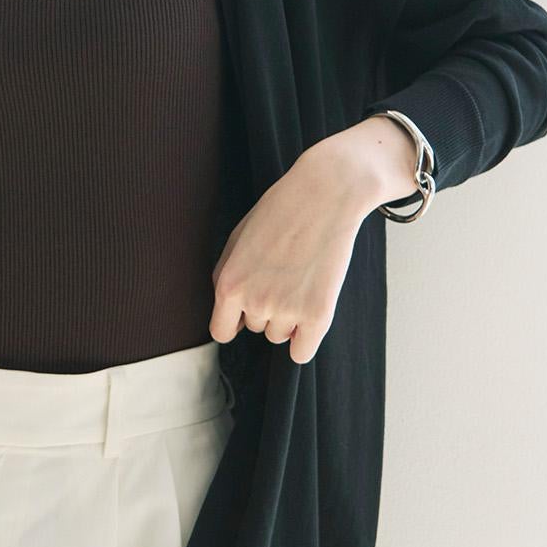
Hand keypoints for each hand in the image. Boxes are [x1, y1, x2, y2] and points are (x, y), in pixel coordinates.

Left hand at [208, 144, 369, 363]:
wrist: (324, 195)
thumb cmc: (279, 213)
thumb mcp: (236, 240)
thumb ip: (226, 277)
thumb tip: (229, 314)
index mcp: (229, 285)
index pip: (221, 331)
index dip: (234, 321)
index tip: (245, 311)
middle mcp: (255, 303)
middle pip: (255, 329)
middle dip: (266, 307)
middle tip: (283, 274)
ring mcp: (287, 310)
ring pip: (280, 336)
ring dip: (288, 318)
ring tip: (300, 281)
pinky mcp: (319, 315)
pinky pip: (302, 352)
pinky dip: (305, 340)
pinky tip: (310, 314)